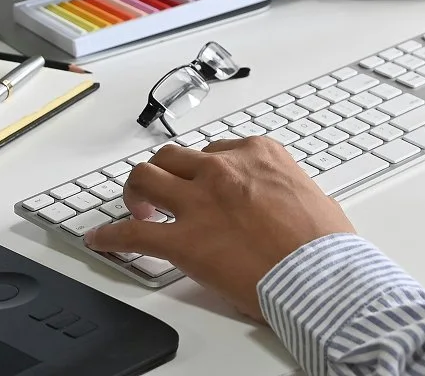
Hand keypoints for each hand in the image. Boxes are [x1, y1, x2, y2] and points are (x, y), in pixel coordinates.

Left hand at [83, 137, 354, 321]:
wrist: (320, 275)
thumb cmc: (324, 243)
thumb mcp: (313, 195)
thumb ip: (288, 189)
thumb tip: (285, 201)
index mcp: (257, 154)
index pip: (217, 149)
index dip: (208, 169)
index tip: (206, 183)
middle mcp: (223, 169)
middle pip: (175, 157)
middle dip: (166, 171)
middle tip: (163, 191)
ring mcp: (199, 202)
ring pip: (146, 177)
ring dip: (136, 191)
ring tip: (135, 207)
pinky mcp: (183, 241)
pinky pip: (132, 233)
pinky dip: (111, 235)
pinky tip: (101, 239)